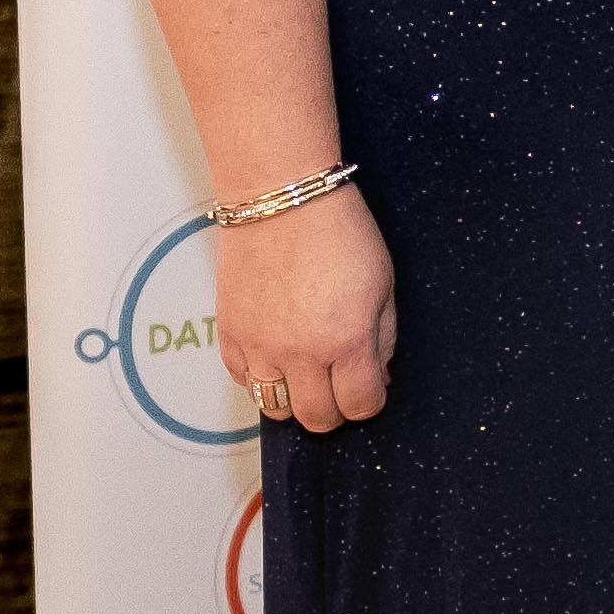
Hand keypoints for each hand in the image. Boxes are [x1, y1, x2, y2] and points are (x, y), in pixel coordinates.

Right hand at [216, 188, 394, 434]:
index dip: (369, 401)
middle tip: (338, 386)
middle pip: (317, 418)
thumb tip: (377, 374)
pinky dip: (260, 377)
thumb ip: (383, 337)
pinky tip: (274, 356)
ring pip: (275, 408)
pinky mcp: (229, 332)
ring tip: (304, 372)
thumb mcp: (383, 284)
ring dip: (294, 398)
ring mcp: (260, 346)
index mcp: (347, 341)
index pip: (360, 405)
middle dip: (334, 409)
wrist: (281, 194)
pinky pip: (242, 380)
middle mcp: (301, 352)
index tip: (368, 386)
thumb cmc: (338, 229)